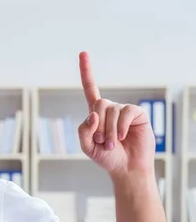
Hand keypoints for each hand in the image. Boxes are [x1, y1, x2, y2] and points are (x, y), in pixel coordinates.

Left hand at [78, 51, 155, 176]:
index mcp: (96, 113)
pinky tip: (123, 137)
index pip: (90, 89)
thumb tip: (93, 113)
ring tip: (111, 144)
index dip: (87, 71)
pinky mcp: (137, 114)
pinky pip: (125, 113)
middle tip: (102, 142)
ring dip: (108, 131)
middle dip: (98, 126)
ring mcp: (124, 110)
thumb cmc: (106, 157)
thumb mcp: (86, 146)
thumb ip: (83, 130)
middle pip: (98, 104)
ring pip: (110, 111)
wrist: (125, 168)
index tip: (83, 53)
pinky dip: (120, 127)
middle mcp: (110, 108)